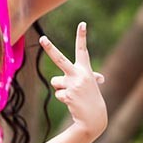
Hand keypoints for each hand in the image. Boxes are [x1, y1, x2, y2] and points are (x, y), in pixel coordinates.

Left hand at [40, 22, 107, 139]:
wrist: (94, 117)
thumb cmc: (91, 98)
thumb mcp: (91, 85)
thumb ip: (90, 78)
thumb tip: (101, 78)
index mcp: (85, 70)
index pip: (82, 50)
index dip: (81, 37)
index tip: (82, 24)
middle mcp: (79, 74)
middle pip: (60, 59)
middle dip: (50, 48)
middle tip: (42, 38)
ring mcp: (73, 84)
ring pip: (55, 81)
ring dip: (61, 88)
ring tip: (72, 95)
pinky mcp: (68, 95)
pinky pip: (58, 93)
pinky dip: (63, 98)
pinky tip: (72, 102)